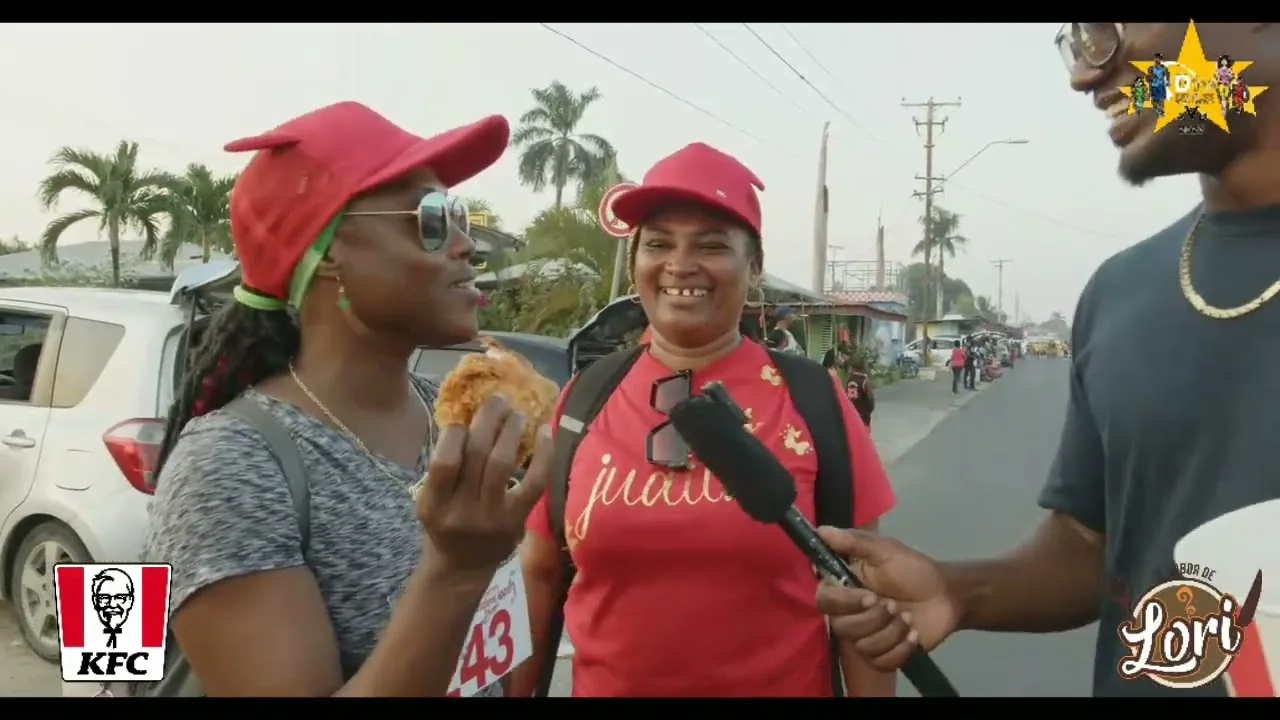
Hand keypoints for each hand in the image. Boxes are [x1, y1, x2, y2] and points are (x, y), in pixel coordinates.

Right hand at [417, 394, 551, 577]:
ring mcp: (491, 517)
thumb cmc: (445, 523)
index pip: (444, 462)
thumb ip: (445, 466)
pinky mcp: (517, 519)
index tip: (464, 419)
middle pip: (476, 456)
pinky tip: (545, 432)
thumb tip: (468, 415)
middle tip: (498, 399)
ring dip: (511, 431)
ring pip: (502, 464)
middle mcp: (461, 511)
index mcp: (433, 504)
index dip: (455, 433)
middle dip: (488, 420)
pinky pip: (534, 483)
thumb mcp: (431, 499)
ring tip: (517, 412)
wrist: (463, 568)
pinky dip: (542, 455)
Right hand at [815, 527, 958, 671]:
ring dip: (893, 632)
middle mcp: (848, 614)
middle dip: (874, 619)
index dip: (845, 602)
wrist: (945, 595)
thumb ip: (853, 542)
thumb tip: (822, 530)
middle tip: (895, 605)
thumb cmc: (913, 569)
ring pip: (864, 647)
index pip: (824, 600)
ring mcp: (864, 638)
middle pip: (842, 628)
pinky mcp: (882, 657)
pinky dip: (902, 649)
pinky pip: (882, 662)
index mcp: (845, 587)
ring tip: (908, 617)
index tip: (871, 596)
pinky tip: (914, 634)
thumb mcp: (885, 550)